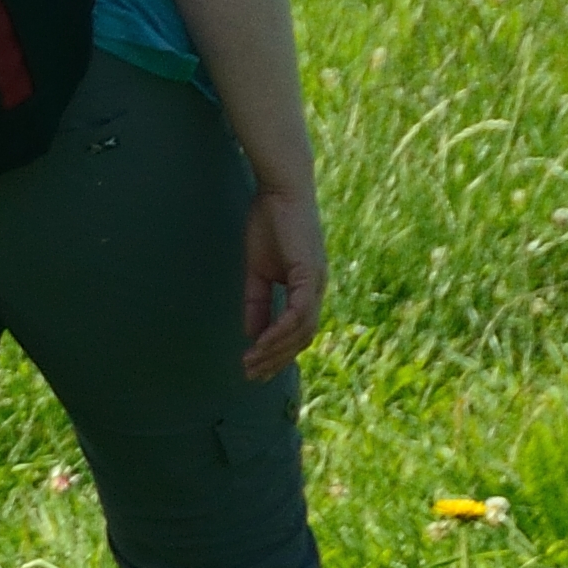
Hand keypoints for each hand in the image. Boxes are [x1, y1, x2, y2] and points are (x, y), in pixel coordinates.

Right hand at [234, 174, 329, 379]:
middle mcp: (317, 290)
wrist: (280, 190)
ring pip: (302, 331)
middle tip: (250, 376)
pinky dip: (281, 330)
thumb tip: (251, 334)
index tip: (253, 368)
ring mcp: (316, 283)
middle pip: (302, 338)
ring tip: (251, 362)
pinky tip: (262, 341)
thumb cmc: (269, 223)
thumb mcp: (257, 271)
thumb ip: (256, 302)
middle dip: (276, 360)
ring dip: (276, 350)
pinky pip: (298, 312)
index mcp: (307, 289)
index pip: (297, 332)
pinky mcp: (309, 274)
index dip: (276, 353)